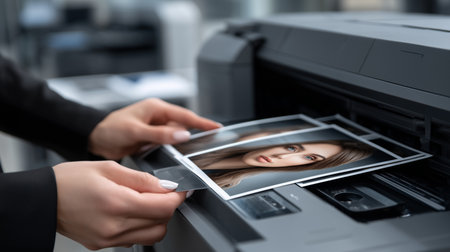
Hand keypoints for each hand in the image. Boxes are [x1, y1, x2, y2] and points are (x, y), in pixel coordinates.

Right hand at [53, 161, 185, 249]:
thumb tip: (167, 186)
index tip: (181, 188)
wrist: (42, 198)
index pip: (163, 207)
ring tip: (146, 202)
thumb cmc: (70, 179)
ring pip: (152, 235)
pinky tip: (132, 212)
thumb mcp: (109, 168)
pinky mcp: (103, 245)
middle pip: (162, 223)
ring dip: (157, 219)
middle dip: (168, 207)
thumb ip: (142, 179)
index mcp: (116, 202)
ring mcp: (108, 239)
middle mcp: (114, 226)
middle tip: (162, 192)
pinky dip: (142, 227)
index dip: (178, 196)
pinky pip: (134, 240)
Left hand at [89, 98, 220, 158]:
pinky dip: (175, 148)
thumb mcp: (135, 131)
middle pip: (183, 125)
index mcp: (156, 108)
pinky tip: (179, 155)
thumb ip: (159, 134)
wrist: (94, 139)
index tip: (217, 127)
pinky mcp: (151, 138)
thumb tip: (183, 134)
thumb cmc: (110, 129)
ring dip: (184, 143)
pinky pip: (168, 142)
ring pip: (176, 135)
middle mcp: (157, 116)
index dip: (202, 122)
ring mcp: (155, 127)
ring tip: (197, 151)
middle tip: (211, 143)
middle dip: (196, 133)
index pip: (184, 115)